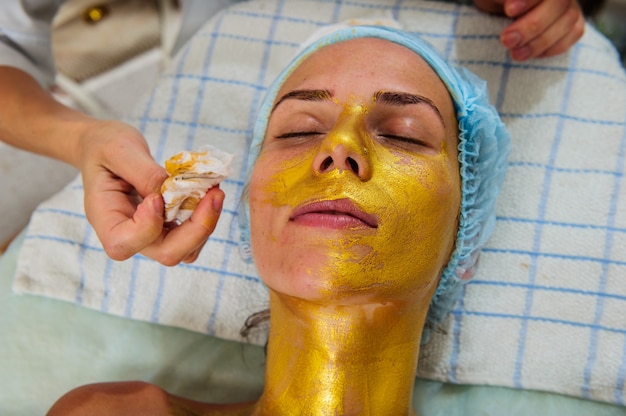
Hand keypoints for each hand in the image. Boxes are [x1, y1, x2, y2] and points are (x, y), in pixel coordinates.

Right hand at [78, 120, 223, 264]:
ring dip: (206, 224)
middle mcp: (129, 234)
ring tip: (215, 191)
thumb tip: (175, 192)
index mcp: (105, 219)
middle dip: (196, 229)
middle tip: (215, 194)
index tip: (156, 197)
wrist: (105, 147)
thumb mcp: (119, 151)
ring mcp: (152, 235)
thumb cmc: (104, 147)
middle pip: (166, 253)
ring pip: (186, 251)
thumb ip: (145, 173)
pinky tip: (210, 192)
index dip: (148, 226)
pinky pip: (193, 235)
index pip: (122, 244)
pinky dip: (206, 217)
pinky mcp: (168, 227)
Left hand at [473, 0, 584, 60]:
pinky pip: (574, 33)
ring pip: (568, 20)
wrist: (503, 13)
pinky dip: (553, 47)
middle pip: (559, 3)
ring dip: (540, 42)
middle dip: (532, 26)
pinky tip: (532, 54)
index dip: (527, 0)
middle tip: (507, 41)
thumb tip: (511, 5)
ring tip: (515, 54)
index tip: (509, 11)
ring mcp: (570, 5)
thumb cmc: (497, 3)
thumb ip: (503, 0)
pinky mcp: (574, 22)